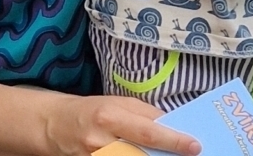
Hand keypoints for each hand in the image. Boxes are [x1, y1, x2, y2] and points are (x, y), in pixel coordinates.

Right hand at [45, 94, 199, 155]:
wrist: (58, 125)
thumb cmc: (93, 110)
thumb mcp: (118, 103)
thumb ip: (144, 114)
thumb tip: (172, 124)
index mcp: (110, 116)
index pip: (148, 131)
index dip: (173, 141)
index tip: (195, 146)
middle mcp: (101, 141)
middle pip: (141, 155)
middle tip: (188, 154)